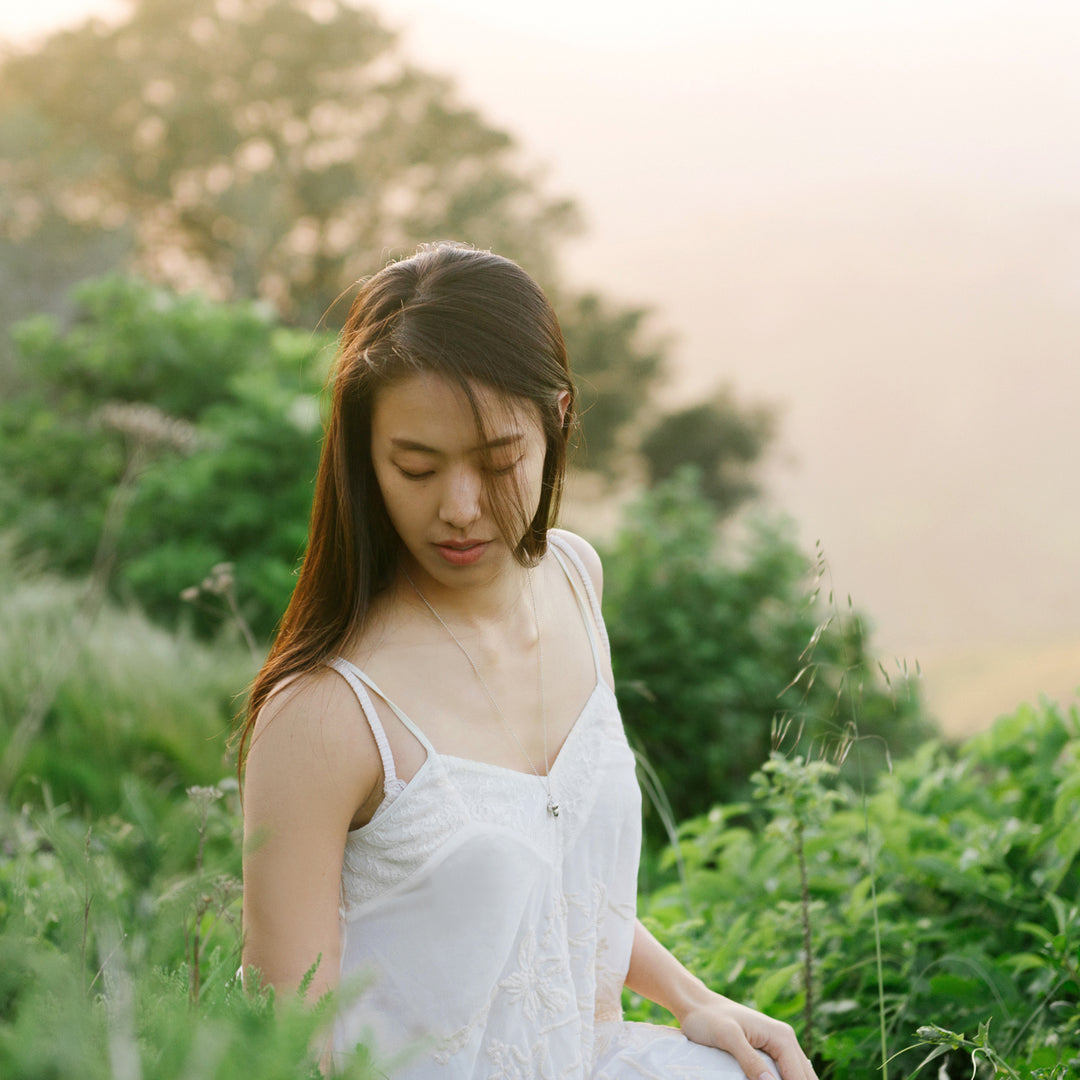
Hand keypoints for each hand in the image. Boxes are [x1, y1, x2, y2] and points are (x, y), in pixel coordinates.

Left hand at [676, 990, 817, 1079]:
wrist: (697, 1005)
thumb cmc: (709, 1018)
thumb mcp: (728, 1038)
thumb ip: (750, 1060)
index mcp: (782, 1036)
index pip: (799, 1077)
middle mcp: (785, 1039)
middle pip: (804, 1077)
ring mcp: (778, 1045)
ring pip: (798, 1075)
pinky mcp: (768, 1051)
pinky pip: (785, 1073)